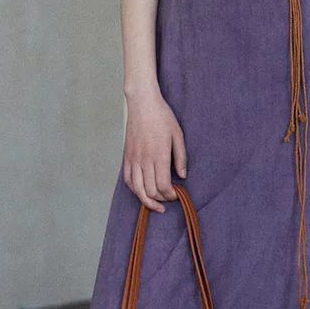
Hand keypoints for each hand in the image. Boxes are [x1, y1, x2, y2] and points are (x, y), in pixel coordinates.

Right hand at [123, 87, 187, 211]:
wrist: (142, 103)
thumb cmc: (162, 117)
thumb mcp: (177, 135)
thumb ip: (180, 157)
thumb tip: (182, 176)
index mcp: (158, 155)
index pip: (162, 186)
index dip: (170, 195)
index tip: (176, 195)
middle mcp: (144, 160)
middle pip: (150, 191)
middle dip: (161, 200)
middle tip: (169, 199)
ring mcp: (134, 159)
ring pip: (137, 189)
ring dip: (146, 200)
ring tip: (155, 205)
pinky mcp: (127, 156)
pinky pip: (128, 179)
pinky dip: (134, 189)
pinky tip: (141, 192)